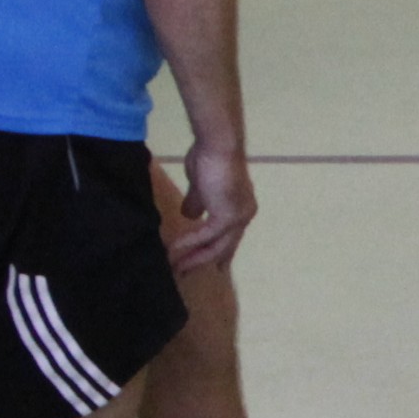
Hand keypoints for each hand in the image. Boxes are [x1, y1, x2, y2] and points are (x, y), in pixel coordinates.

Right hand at [171, 140, 256, 273]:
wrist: (217, 144)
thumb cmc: (209, 157)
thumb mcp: (201, 185)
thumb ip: (198, 201)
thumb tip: (190, 215)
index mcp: (241, 207)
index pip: (231, 236)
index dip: (221, 252)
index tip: (215, 267)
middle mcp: (244, 215)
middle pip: (225, 246)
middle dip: (204, 261)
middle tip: (186, 273)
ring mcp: (238, 217)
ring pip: (215, 246)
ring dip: (193, 257)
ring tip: (175, 266)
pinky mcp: (227, 216)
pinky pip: (205, 236)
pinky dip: (189, 244)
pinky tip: (174, 250)